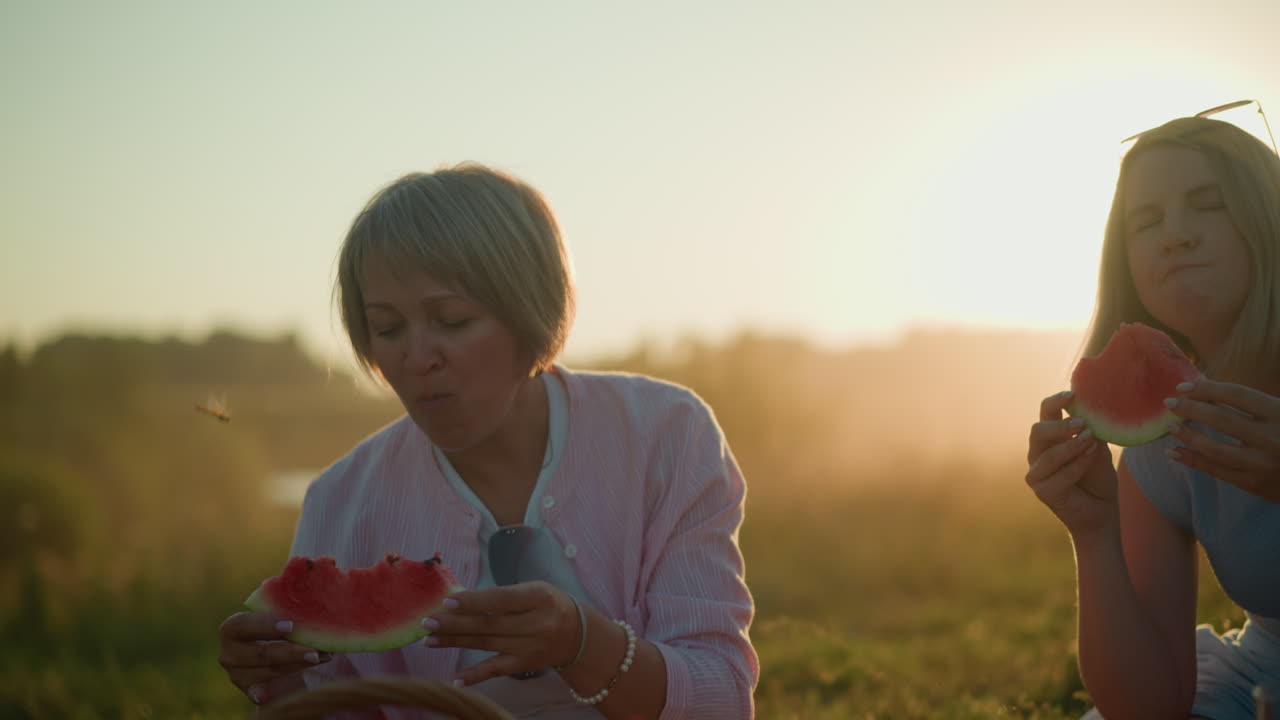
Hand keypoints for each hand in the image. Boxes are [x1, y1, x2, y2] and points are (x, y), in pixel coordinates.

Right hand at [218, 611, 330, 704]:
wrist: (266, 650)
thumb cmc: (275, 625)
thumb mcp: (276, 613)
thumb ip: (287, 604)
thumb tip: (317, 581)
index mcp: (232, 627)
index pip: (245, 624)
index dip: (266, 625)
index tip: (291, 625)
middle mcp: (229, 652)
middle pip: (261, 653)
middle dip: (290, 652)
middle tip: (314, 651)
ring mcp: (236, 673)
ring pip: (270, 671)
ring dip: (298, 665)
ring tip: (322, 658)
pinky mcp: (247, 688)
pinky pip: (255, 692)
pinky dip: (260, 694)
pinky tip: (266, 697)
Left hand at [421, 581, 581, 685]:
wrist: (578, 634)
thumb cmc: (549, 604)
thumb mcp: (534, 590)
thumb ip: (503, 595)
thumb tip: (461, 601)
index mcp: (538, 597)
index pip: (500, 600)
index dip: (473, 602)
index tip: (448, 601)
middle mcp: (536, 623)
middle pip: (489, 624)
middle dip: (455, 623)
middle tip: (428, 622)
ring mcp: (529, 646)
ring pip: (486, 644)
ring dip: (455, 642)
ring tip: (430, 639)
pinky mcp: (524, 664)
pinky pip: (496, 670)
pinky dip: (475, 676)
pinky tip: (455, 679)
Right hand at [1025, 390, 1118, 535]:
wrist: (1102, 513)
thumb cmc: (1098, 479)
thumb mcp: (1098, 451)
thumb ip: (1091, 435)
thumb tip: (1093, 414)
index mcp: (1049, 439)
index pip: (1045, 414)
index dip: (1055, 402)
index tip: (1073, 394)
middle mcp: (1037, 454)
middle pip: (1038, 431)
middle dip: (1060, 425)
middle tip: (1083, 422)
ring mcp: (1036, 474)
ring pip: (1048, 454)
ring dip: (1071, 445)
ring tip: (1091, 439)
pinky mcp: (1042, 492)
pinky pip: (1059, 475)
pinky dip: (1077, 465)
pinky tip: (1092, 456)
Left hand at [1165, 380, 1279, 501]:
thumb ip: (1254, 404)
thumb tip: (1206, 391)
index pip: (1237, 395)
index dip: (1207, 389)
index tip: (1183, 387)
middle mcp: (1272, 438)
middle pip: (1222, 419)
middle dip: (1191, 409)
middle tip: (1169, 403)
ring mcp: (1262, 463)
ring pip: (1215, 448)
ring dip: (1188, 435)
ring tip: (1171, 426)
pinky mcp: (1253, 483)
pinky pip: (1216, 470)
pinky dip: (1191, 460)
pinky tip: (1173, 451)